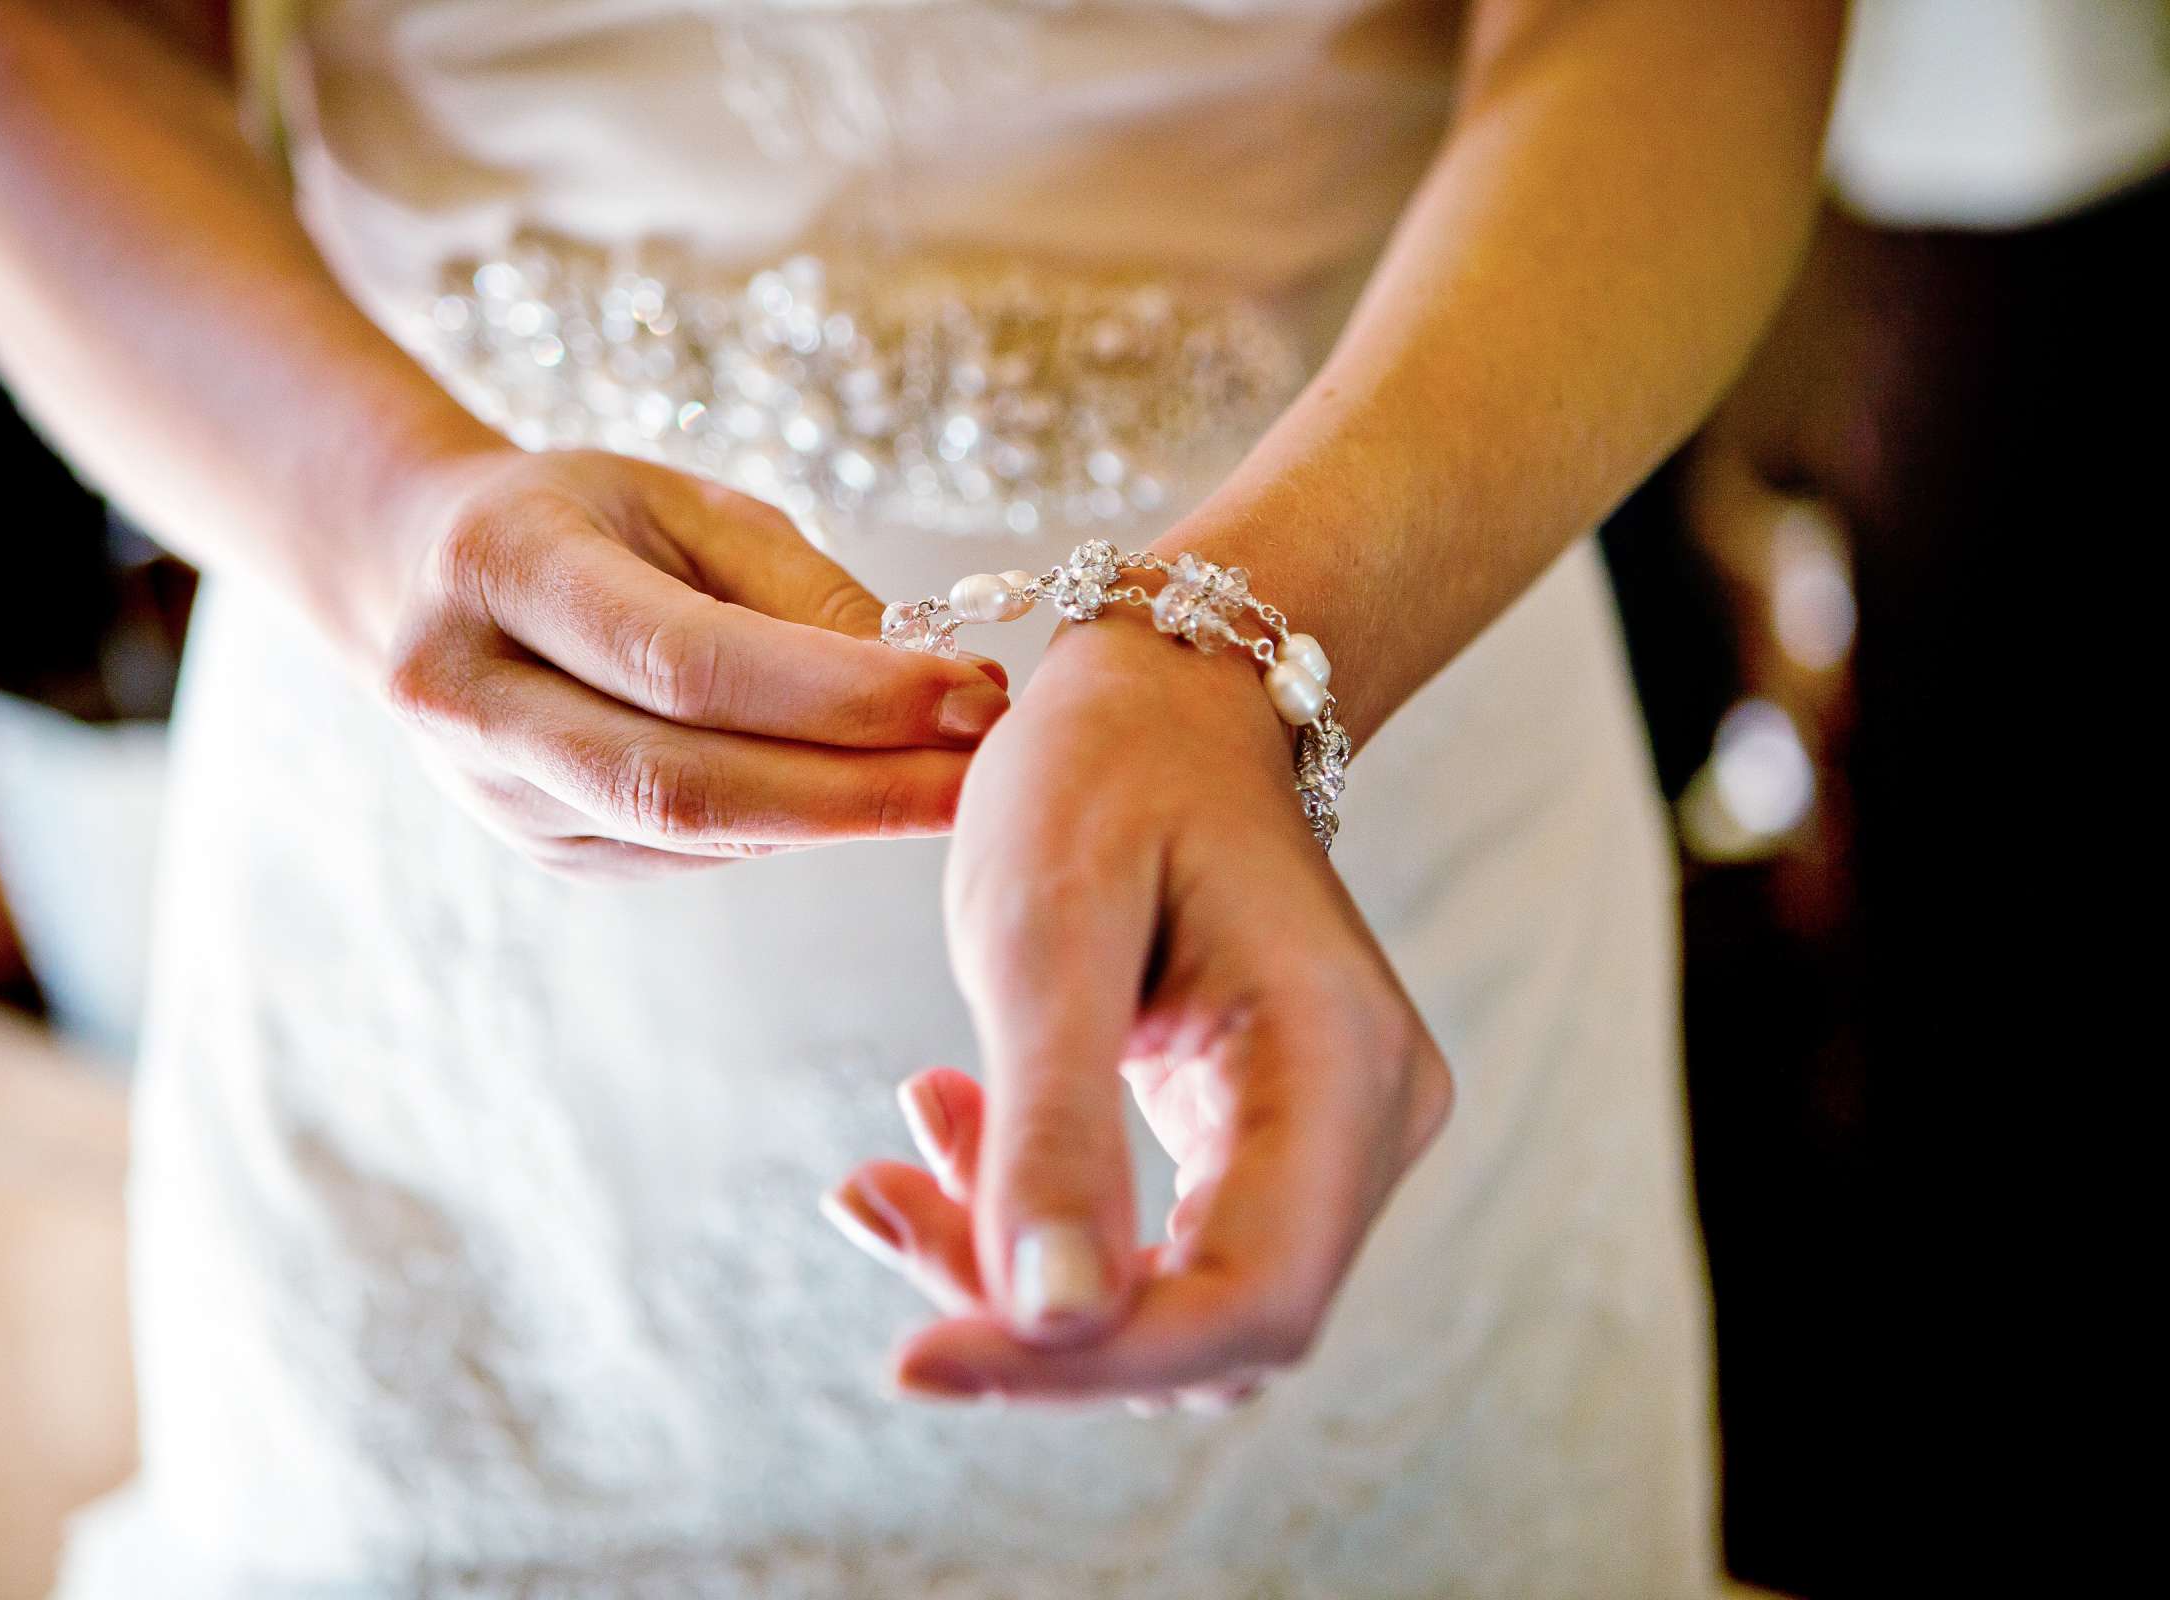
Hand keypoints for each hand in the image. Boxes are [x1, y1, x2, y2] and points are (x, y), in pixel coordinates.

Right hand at [371, 447, 1010, 876]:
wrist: (438, 573)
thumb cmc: (596, 521)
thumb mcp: (695, 507)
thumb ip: (808, 598)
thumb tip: (949, 694)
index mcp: (497, 566)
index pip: (688, 662)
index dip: (839, 695)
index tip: (972, 695)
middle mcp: (467, 693)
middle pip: (686, 780)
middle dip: (858, 788)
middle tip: (988, 774)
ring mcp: (495, 791)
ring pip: (696, 833)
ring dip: (844, 815)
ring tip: (957, 776)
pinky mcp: (546, 850)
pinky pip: (695, 853)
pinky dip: (794, 826)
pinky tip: (861, 789)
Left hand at [821, 612, 1451, 1405]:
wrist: (1163, 697)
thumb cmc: (1108, 773)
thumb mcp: (1047, 926)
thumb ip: (1054, 1126)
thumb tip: (1052, 1320)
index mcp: (1340, 1062)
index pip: (1246, 1302)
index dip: (1083, 1364)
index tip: (914, 1358)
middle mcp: (1367, 1118)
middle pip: (1208, 1322)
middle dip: (1028, 1314)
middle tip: (876, 1206)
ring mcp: (1327, 1136)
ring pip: (1169, 1299)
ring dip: (1016, 1268)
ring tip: (896, 1166)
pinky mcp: (1265, 1139)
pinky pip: (1155, 1243)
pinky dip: (1039, 1219)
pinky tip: (953, 1127)